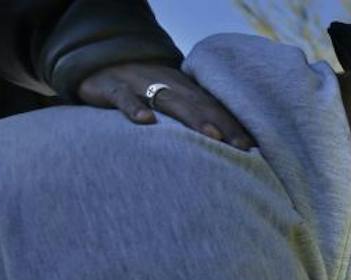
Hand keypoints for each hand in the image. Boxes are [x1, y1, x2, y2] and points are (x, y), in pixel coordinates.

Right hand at [77, 63, 254, 149]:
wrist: (97, 61)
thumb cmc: (142, 89)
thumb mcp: (169, 98)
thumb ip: (192, 115)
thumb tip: (221, 145)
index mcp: (183, 89)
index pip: (213, 107)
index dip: (233, 125)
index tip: (252, 147)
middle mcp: (167, 85)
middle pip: (200, 105)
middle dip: (224, 125)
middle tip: (242, 147)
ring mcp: (140, 84)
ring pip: (170, 100)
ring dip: (193, 118)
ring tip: (213, 136)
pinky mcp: (113, 88)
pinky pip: (125, 98)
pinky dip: (134, 109)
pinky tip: (147, 122)